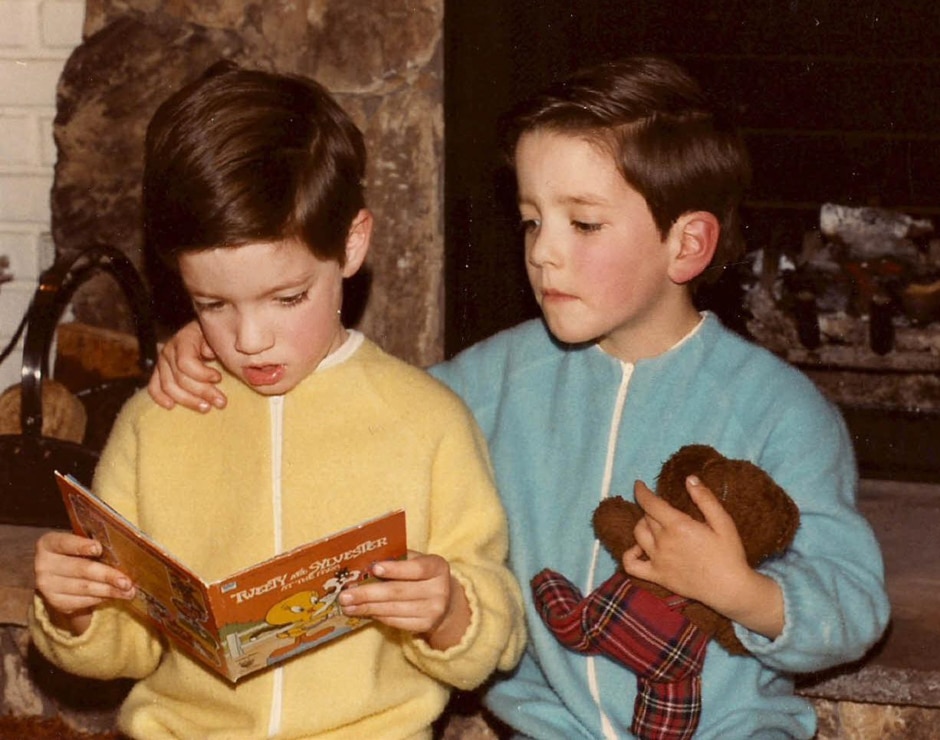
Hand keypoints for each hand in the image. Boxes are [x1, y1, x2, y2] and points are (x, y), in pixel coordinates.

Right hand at [34, 531, 135, 634]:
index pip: (64, 543)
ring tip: (128, 591)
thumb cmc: (77, 553)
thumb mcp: (81, 543)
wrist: (59, 574)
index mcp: (49, 543)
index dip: (81, 545)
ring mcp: (47, 585)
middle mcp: (44, 564)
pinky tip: (113, 596)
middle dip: (107, 575)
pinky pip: (81, 602)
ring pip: (83, 588)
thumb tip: (124, 553)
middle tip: (126, 581)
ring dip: (109, 591)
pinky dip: (100, 598)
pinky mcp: (54, 602)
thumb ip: (94, 545)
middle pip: (80, 569)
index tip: (98, 548)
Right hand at [147, 320, 226, 411]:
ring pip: (168, 386)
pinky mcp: (159, 372)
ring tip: (206, 407)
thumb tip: (211, 355)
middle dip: (202, 392)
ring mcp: (162, 361)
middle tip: (221, 402)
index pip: (186, 362)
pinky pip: (154, 387)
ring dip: (188, 400)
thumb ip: (218, 346)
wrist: (205, 334)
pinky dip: (160, 398)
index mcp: (185, 338)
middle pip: (179, 378)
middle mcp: (170, 349)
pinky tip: (172, 406)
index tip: (219, 378)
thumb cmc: (215, 337)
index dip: (202, 374)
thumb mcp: (219, 337)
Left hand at [337, 551, 470, 649]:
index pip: (416, 568)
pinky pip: (395, 621)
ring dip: (367, 608)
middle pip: (399, 592)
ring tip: (347, 606)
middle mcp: (439, 589)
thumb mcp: (416, 561)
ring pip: (393, 609)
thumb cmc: (421, 575)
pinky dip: (377, 616)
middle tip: (345, 595)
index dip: (395, 569)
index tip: (373, 568)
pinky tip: (363, 612)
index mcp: (437, 567)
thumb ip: (397, 559)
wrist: (445, 600)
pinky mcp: (425, 625)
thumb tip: (364, 564)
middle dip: (368, 593)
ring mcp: (433, 610)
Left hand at [622, 476, 783, 638]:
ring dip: (643, 525)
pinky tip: (640, 548)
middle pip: (647, 517)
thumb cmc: (729, 554)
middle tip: (663, 508)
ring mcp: (657, 560)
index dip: (641, 491)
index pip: (650, 503)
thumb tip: (689, 479)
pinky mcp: (657, 576)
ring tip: (655, 524)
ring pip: (638, 535)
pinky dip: (629, 554)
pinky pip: (631, 565)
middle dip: (651, 509)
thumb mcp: (723, 522)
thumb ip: (705, 499)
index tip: (639, 484)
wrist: (730, 589)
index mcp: (678, 526)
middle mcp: (663, 542)